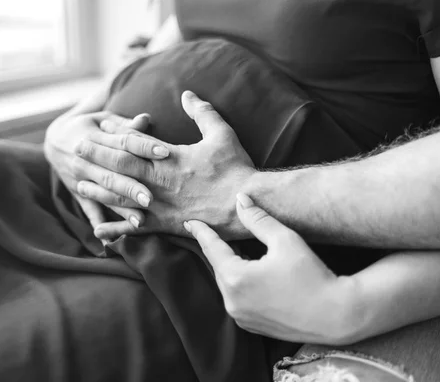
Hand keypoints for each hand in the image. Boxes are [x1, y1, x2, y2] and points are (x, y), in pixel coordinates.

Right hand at [44, 111, 168, 230]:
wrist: (54, 140)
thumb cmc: (89, 127)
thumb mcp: (103, 119)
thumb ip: (125, 124)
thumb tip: (147, 118)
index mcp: (95, 137)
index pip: (124, 142)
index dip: (144, 147)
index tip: (166, 153)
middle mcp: (86, 160)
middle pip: (112, 173)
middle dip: (131, 186)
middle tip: (151, 198)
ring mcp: (80, 179)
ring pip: (103, 195)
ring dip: (121, 209)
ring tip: (140, 221)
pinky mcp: (78, 193)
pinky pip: (89, 210)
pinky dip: (99, 225)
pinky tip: (109, 241)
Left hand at [75, 91, 255, 239]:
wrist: (246, 203)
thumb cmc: (236, 169)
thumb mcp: (222, 134)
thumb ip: (202, 113)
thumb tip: (187, 94)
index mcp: (169, 157)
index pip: (135, 143)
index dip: (115, 134)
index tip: (99, 127)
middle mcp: (159, 180)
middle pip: (120, 166)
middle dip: (97, 156)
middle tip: (76, 149)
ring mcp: (159, 204)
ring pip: (121, 196)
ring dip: (99, 189)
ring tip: (80, 184)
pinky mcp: (165, 224)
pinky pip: (135, 228)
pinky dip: (116, 229)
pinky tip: (99, 231)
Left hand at [185, 193, 358, 344]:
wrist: (337, 315)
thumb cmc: (312, 274)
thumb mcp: (284, 240)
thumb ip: (257, 219)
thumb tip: (240, 199)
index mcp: (235, 278)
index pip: (211, 248)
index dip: (201, 232)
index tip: (189, 222)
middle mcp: (231, 300)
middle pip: (220, 267)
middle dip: (222, 251)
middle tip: (221, 234)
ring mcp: (240, 316)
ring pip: (229, 284)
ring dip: (233, 268)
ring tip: (245, 254)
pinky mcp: (251, 326)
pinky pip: (238, 299)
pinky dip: (242, 286)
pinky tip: (257, 277)